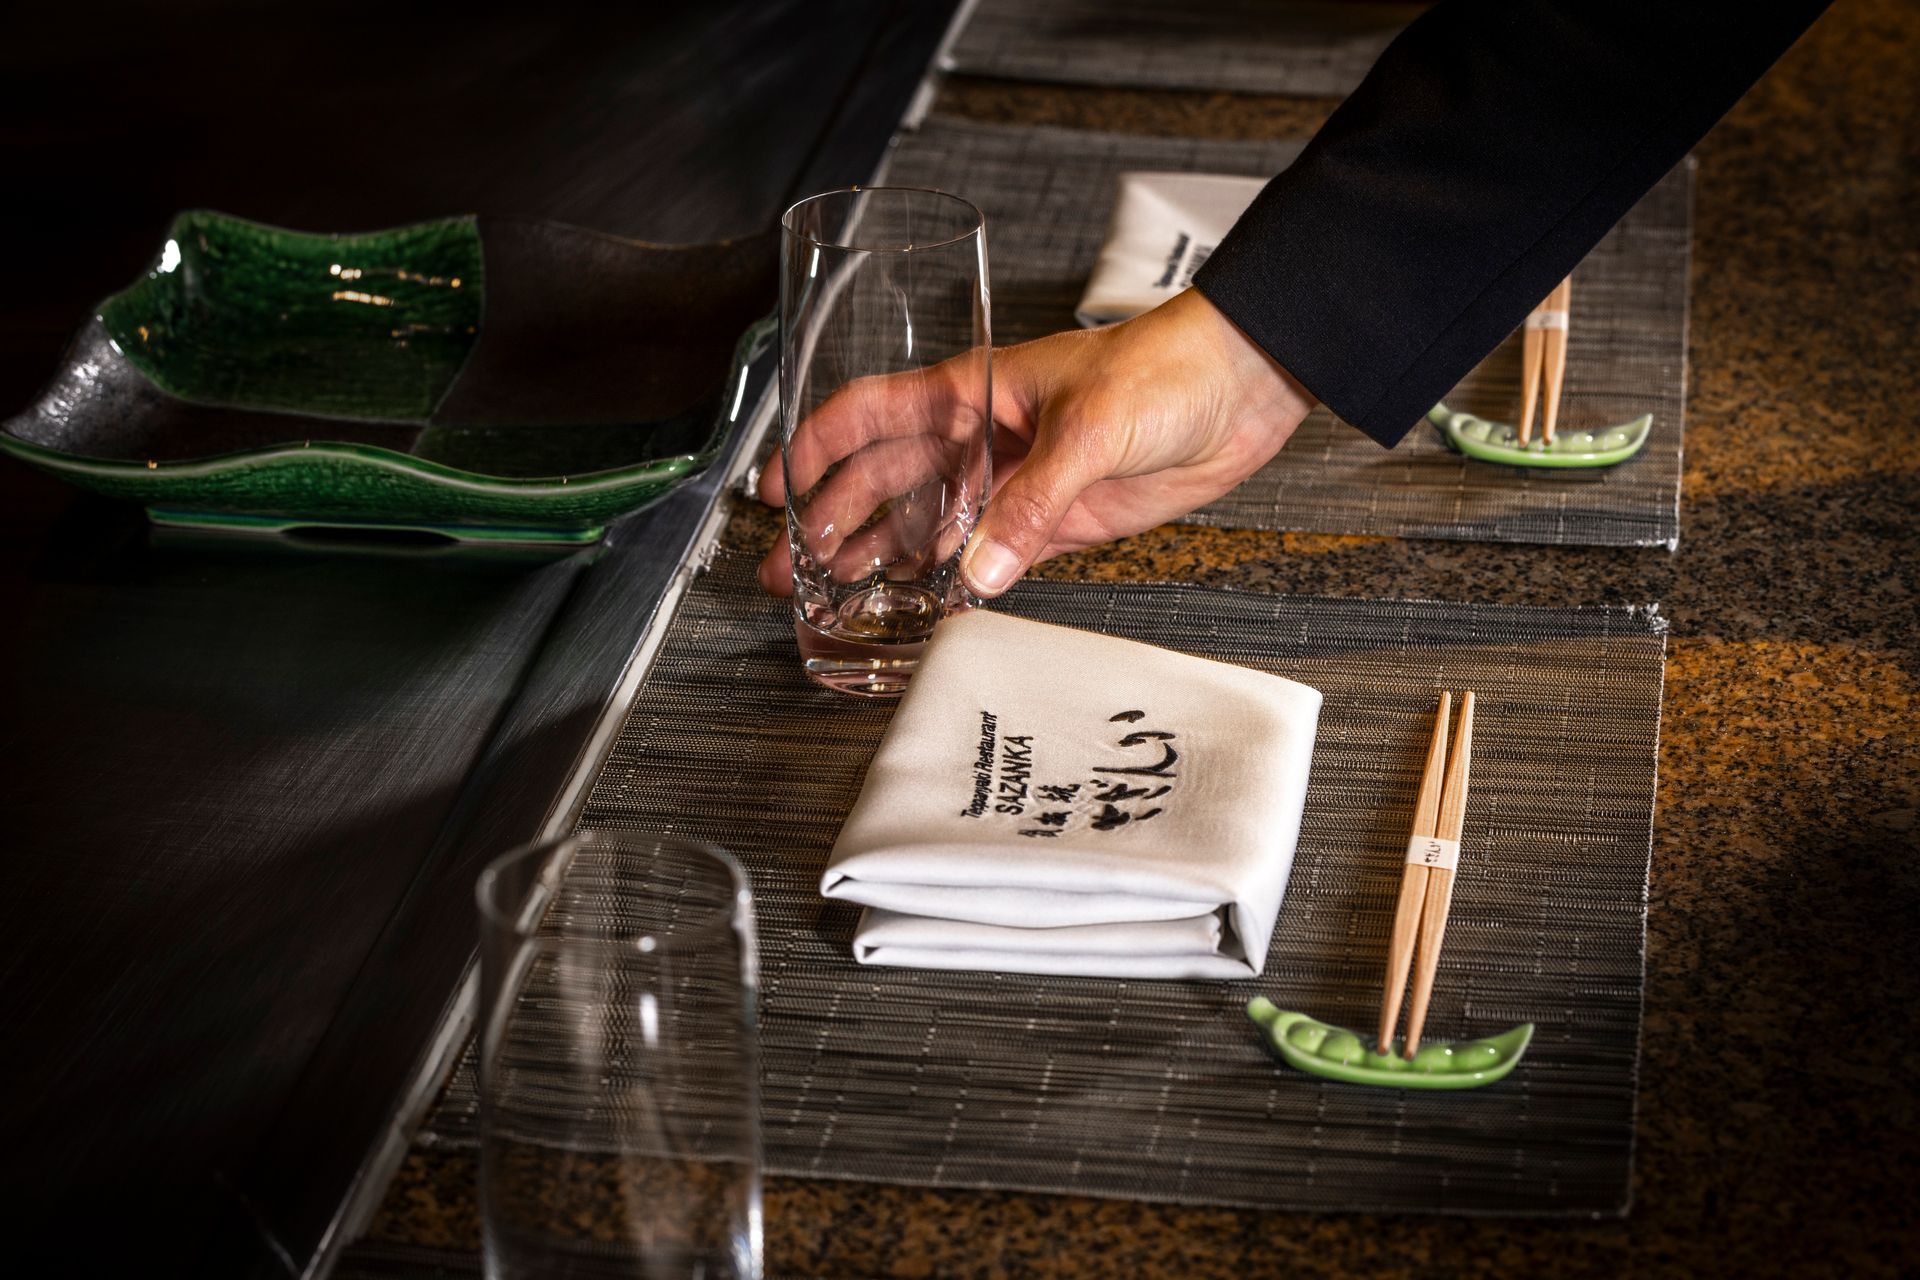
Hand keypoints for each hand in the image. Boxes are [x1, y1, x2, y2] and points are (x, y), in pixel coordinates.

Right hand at [756, 288, 1314, 597]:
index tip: (774, 492)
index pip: (869, 415)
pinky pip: (987, 556)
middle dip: (832, 523)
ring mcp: (1015, 481)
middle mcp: (983, 437)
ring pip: (928, 525)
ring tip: (833, 595)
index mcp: (973, 390)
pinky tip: (920, 603)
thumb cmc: (1167, 366)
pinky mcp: (1055, 520)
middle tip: (789, 571)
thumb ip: (1033, 504)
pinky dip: (952, 581)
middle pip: (885, 483)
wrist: (1243, 384)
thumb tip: (977, 572)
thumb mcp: (1091, 427)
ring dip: (880, 557)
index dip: (814, 450)